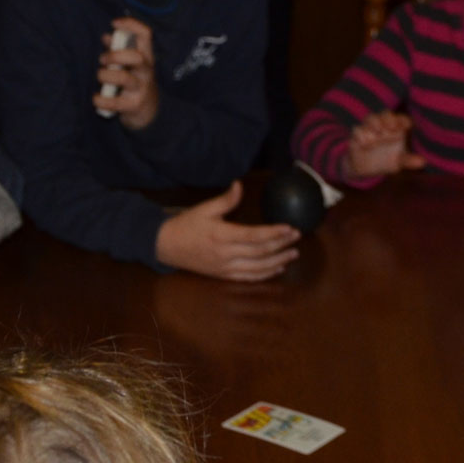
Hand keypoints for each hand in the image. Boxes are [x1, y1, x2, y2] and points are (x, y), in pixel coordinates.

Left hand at [94, 18, 159, 129]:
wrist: (149, 113)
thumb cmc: (136, 83)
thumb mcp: (131, 66)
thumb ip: (119, 50)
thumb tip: (106, 37)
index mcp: (146, 58)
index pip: (146, 35)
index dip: (131, 25)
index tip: (114, 23)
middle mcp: (146, 72)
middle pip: (136, 57)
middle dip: (115, 55)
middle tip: (103, 60)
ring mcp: (141, 89)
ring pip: (125, 78)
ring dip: (106, 76)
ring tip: (100, 77)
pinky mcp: (133, 106)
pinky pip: (115, 102)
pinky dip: (101, 100)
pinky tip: (96, 98)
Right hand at [155, 182, 299, 281]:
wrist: (166, 246)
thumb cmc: (186, 225)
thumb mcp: (204, 208)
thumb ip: (226, 199)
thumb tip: (240, 184)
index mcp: (222, 235)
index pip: (255, 236)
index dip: (275, 233)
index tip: (290, 227)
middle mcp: (226, 254)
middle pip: (260, 252)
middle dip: (281, 245)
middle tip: (297, 237)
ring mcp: (225, 268)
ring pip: (258, 267)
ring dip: (278, 261)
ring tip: (294, 254)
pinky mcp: (224, 276)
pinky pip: (249, 278)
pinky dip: (265, 274)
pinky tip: (278, 268)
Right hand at [344, 112, 425, 178]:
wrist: (366, 170)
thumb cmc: (386, 161)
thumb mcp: (399, 162)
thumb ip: (409, 160)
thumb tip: (422, 162)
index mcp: (396, 129)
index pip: (401, 119)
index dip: (404, 120)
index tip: (406, 127)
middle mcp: (383, 126)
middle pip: (385, 114)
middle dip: (388, 118)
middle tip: (392, 127)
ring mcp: (369, 129)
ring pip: (370, 118)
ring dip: (374, 123)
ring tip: (378, 132)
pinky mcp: (356, 136)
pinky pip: (357, 129)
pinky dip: (361, 134)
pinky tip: (366, 144)